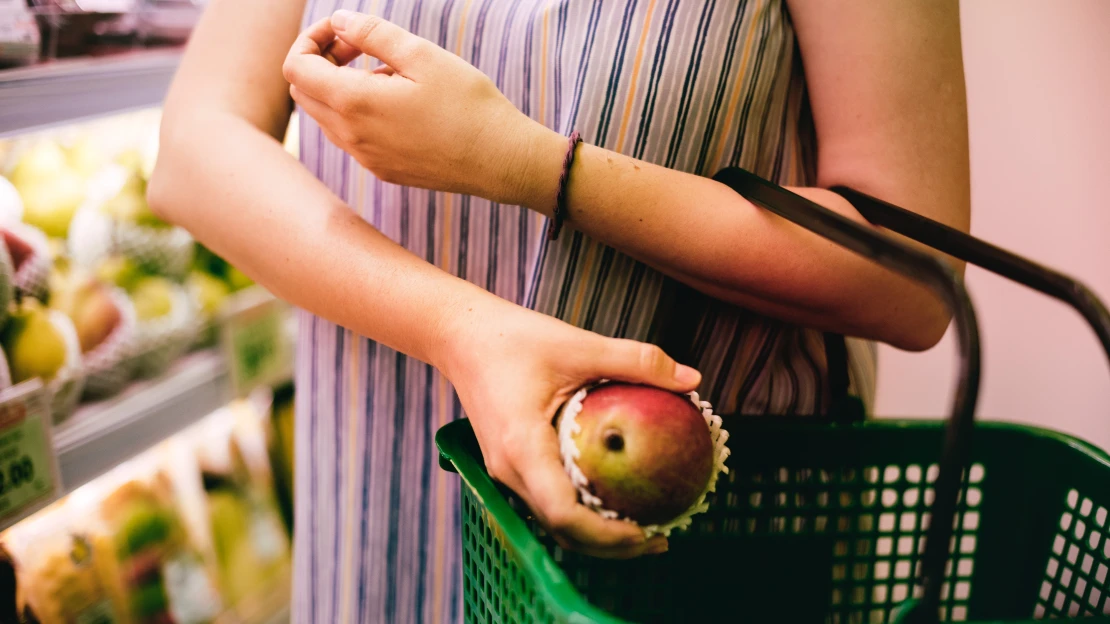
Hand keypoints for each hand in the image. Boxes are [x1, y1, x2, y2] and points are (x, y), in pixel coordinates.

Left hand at [282, 11, 563, 207]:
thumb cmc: (467, 104)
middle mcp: (351, 137)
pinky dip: (359, 112)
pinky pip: (352, 138)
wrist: (501, 161)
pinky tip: (400, 103)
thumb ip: (372, 33)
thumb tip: (339, 21)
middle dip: (321, 62)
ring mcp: (366, 158)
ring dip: (340, 88)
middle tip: (359, 47)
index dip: (311, 40)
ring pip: (326, 117)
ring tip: (388, 74)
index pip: (296, 67)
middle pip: (304, 93)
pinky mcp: (384, 170)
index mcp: (354, 103)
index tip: (345, 31)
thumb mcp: (421, 55)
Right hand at [440, 297, 702, 557]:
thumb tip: (692, 379)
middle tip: (660, 538)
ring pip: (553, 521)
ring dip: (596, 533)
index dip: (606, 535)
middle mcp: (509, 469)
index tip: (646, 532)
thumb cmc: (512, 338)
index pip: (563, 512)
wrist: (460, 336)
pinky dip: (581, 511)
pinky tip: (613, 498)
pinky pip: (547, 500)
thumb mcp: (579, 343)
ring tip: (644, 528)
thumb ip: (635, 360)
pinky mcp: (509, 464)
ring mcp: (505, 471)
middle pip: (561, 529)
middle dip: (610, 545)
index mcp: (522, 446)